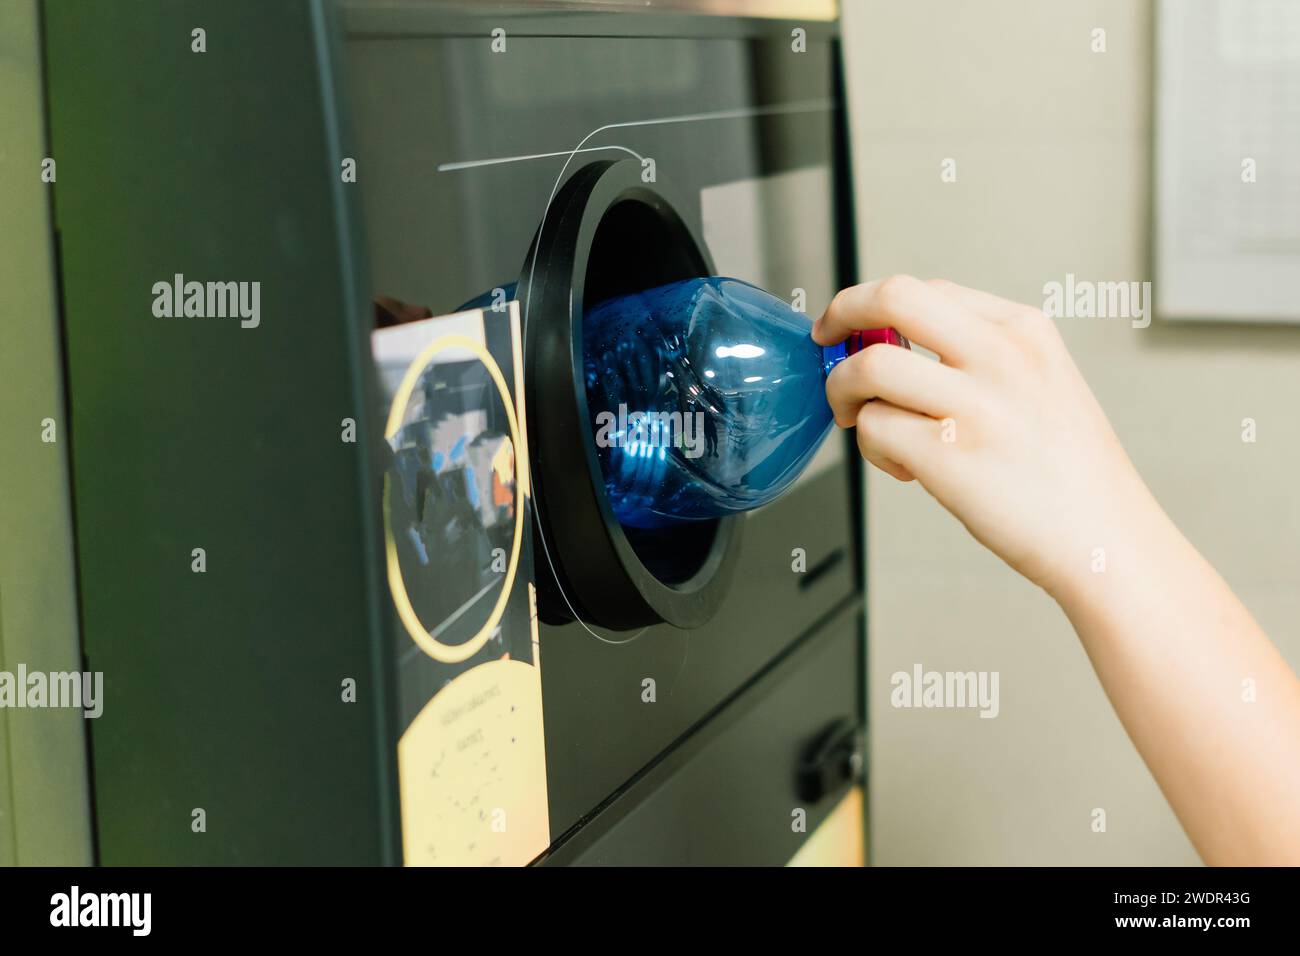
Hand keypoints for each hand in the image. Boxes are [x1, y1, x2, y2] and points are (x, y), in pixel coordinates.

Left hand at [813, 275, 1159, 595]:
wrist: (1107, 539)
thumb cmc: (1068, 473)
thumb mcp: (1042, 383)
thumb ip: (978, 355)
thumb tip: (889, 347)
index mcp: (1025, 330)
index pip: (926, 291)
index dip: (875, 307)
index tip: (855, 329)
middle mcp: (1002, 355)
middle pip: (892, 297)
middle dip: (841, 313)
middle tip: (826, 341)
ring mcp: (976, 404)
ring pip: (867, 367)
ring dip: (843, 392)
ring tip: (860, 420)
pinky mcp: (948, 456)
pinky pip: (873, 428)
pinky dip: (871, 448)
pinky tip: (904, 468)